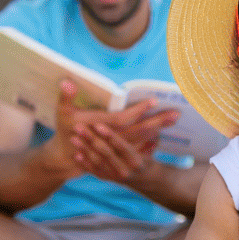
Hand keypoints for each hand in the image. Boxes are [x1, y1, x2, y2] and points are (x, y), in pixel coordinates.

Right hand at [55, 83, 179, 181]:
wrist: (67, 158)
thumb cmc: (65, 131)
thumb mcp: (61, 113)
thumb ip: (65, 96)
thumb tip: (67, 81)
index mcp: (101, 128)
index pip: (124, 119)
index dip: (139, 109)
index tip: (154, 100)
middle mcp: (112, 139)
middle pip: (139, 130)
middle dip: (157, 121)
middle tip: (176, 113)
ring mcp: (117, 147)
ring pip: (142, 138)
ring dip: (158, 128)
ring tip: (174, 119)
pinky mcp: (120, 151)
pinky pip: (140, 147)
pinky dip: (151, 141)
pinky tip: (164, 134)